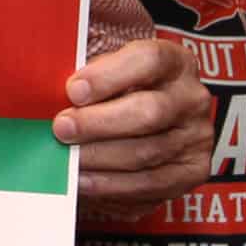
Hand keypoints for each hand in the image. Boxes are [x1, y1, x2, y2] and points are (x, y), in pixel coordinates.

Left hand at [54, 35, 211, 205]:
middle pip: (149, 112)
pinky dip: (112, 185)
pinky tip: (85, 180)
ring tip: (67, 159)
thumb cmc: (121, 93)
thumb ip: (88, 80)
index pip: (149, 60)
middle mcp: (192, 98)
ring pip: (147, 152)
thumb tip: (48, 96)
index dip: (108, 76)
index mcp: (175, 62)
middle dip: (99, 123)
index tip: (73, 91)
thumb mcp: (109, 73)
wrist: (154, 122)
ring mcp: (196, 136)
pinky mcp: (192, 171)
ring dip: (100, 158)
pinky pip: (151, 184)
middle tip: (62, 129)